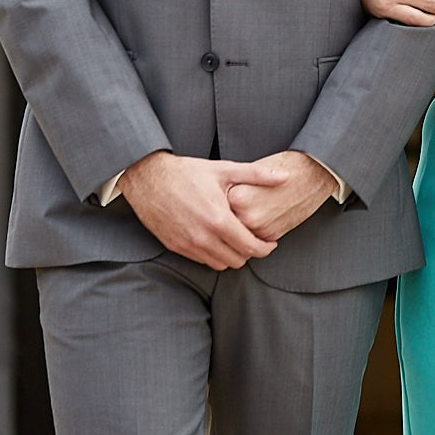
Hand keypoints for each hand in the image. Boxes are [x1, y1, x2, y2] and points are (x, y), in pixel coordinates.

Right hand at [117, 151, 282, 269]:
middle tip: (255, 239)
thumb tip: (285, 176)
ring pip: (219, 264)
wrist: (148, 178)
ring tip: (236, 239)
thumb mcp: (224, 169)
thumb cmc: (187, 172)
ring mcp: (187, 245)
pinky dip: (213, 254)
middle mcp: (202, 237)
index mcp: (218, 219)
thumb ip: (258, 175)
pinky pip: (201, 261)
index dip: (265, 248)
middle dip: (250, 252)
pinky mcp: (175, 247)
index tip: (271, 242)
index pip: (250, 248)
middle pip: (237, 260)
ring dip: (232, 255)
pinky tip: (217, 239)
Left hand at [226, 150, 339, 241]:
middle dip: (231, 216)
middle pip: (227, 222)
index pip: (218, 206)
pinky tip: (267, 212)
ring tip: (258, 205)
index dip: (223, 199)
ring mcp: (260, 228)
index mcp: (237, 197)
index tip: (230, 193)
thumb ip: (232, 187)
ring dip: (243, 224)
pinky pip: (255, 236)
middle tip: (246, 200)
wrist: (312, 174)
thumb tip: (218, 201)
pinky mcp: (271, 235)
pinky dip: (258, 228)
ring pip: (240, 232)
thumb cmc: (285, 167)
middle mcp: (246, 216)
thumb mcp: (251, 171)